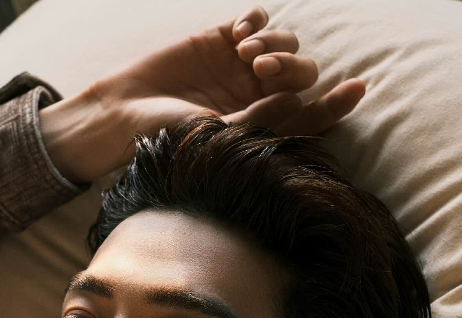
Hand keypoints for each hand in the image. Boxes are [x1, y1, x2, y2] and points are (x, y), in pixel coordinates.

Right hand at [40, 5, 365, 183]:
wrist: (124, 113)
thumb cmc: (168, 136)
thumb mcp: (218, 135)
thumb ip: (262, 117)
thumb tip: (302, 98)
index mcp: (261, 127)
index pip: (310, 114)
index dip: (336, 103)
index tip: (357, 88)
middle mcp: (256, 97)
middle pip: (303, 71)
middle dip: (291, 65)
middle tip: (259, 69)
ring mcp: (240, 67)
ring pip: (286, 41)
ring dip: (274, 41)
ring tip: (244, 53)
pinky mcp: (221, 39)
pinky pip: (258, 18)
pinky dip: (258, 20)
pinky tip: (240, 34)